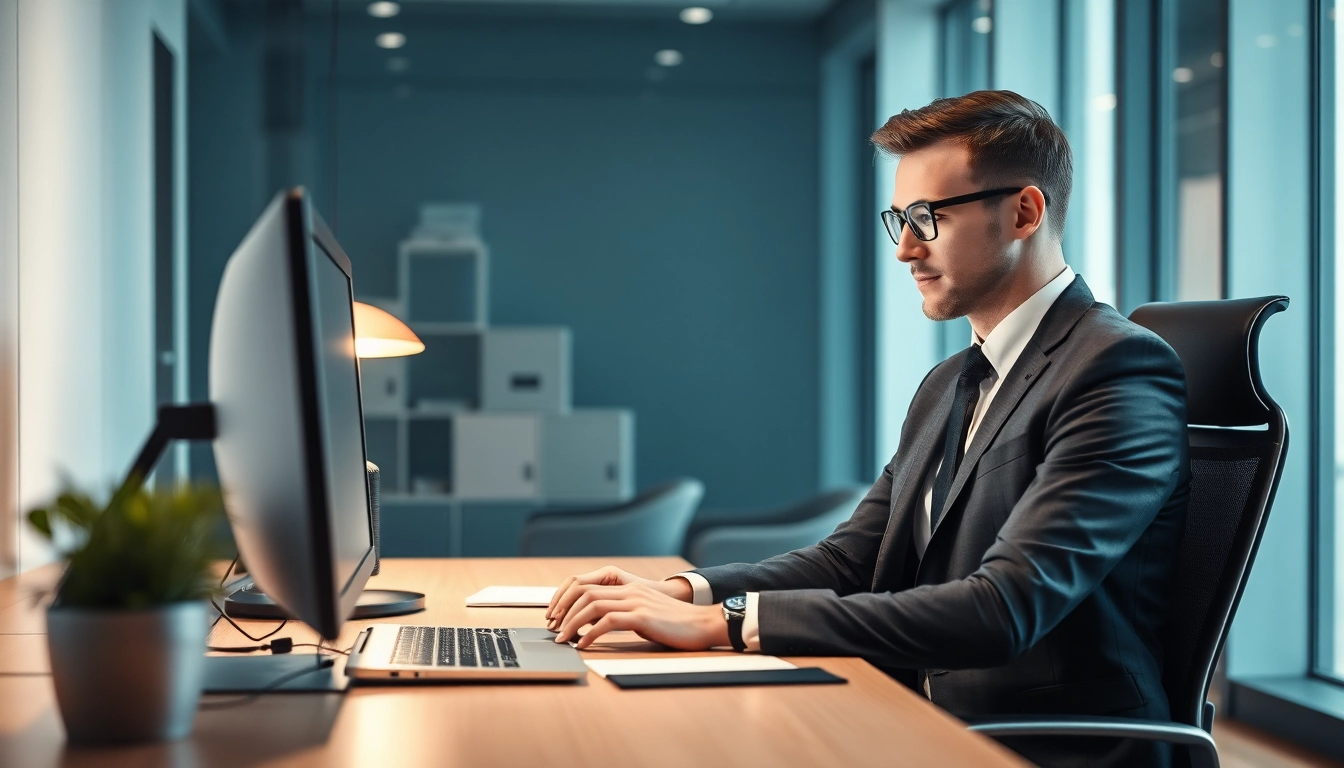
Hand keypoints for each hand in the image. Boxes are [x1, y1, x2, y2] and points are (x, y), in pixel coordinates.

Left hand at [546, 566, 690, 631]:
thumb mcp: (644, 614)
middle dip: (563, 611)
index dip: (567, 600)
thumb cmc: (676, 625)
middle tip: (553, 629)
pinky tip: (584, 644)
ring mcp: (636, 602)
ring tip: (563, 638)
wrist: (704, 624)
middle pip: (584, 593)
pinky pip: (608, 622)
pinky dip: (591, 634)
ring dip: (572, 623)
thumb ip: (622, 615)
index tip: (556, 617)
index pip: (587, 586)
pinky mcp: (643, 617)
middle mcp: (630, 591)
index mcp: (628, 589)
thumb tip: (595, 626)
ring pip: (592, 605)